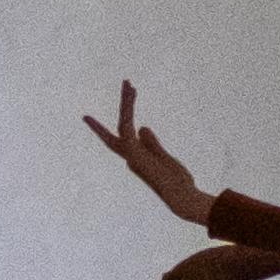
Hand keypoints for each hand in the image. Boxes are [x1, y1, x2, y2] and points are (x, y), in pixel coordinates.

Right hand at [85, 85, 210, 227]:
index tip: (98, 117)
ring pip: (123, 122)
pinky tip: (131, 91)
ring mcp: (130, 154)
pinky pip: (127, 124)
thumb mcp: (165, 158)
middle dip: (124, 105)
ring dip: (126, 101)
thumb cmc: (177, 182)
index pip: (123, 138)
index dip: (113, 125)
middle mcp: (130, 156)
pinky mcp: (133, 152)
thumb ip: (152, 143)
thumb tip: (142, 126)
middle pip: (121, 126)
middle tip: (128, 83)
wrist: (180, 196)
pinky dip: (127, 108)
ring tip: (129, 83)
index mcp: (137, 159)